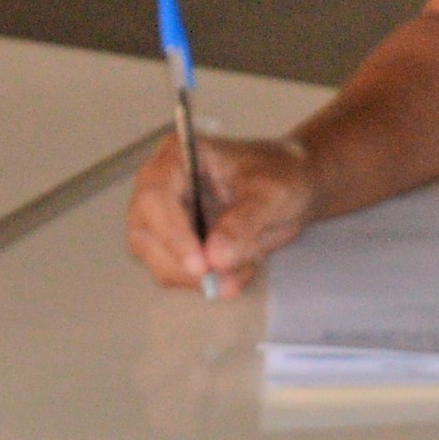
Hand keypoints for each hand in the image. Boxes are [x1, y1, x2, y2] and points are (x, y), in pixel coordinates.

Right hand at [124, 129, 320, 298]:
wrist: (293, 187)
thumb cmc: (282, 175)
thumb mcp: (272, 193)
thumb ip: (243, 222)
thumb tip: (215, 257)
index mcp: (177, 156)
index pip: (155, 196)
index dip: (172, 233)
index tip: (200, 265)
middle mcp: (159, 185)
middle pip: (145, 233)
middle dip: (183, 264)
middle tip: (225, 282)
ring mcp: (162, 217)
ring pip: (158, 260)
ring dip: (200, 278)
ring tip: (245, 267)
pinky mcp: (173, 244)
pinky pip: (177, 273)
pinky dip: (209, 281)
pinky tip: (240, 269)